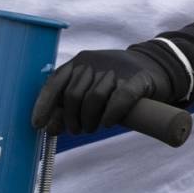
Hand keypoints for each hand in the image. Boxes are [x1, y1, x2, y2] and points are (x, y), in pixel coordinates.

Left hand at [30, 44, 186, 135]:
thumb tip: (49, 128)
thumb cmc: (115, 82)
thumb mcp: (89, 88)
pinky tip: (108, 122)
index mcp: (79, 62)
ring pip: (94, 98)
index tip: (38, 125)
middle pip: (73, 95)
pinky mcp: (137, 79)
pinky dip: (111, 113)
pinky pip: (120, 97)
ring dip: (90, 120)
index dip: (44, 105)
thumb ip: (68, 106)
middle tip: (78, 130)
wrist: (155, 65)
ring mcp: (116, 69)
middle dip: (71, 119)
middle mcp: (94, 62)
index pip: (54, 82)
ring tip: (92, 128)